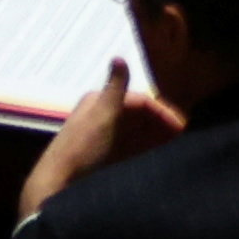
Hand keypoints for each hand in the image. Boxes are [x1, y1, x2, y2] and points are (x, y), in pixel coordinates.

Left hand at [17, 59, 185, 215]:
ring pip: (135, 132)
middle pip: (138, 115)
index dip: (162, 111)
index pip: (140, 100)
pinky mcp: (101, 155)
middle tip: (180, 136)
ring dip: (154, 136)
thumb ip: (115, 87)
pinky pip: (129, 147)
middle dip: (160, 123)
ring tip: (172, 146)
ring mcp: (101, 136)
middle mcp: (100, 114)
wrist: (58, 182)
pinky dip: (144, 148)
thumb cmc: (82, 147)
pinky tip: (154, 155)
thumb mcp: (102, 115)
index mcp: (100, 101)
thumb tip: (118, 56)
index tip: (180, 127)